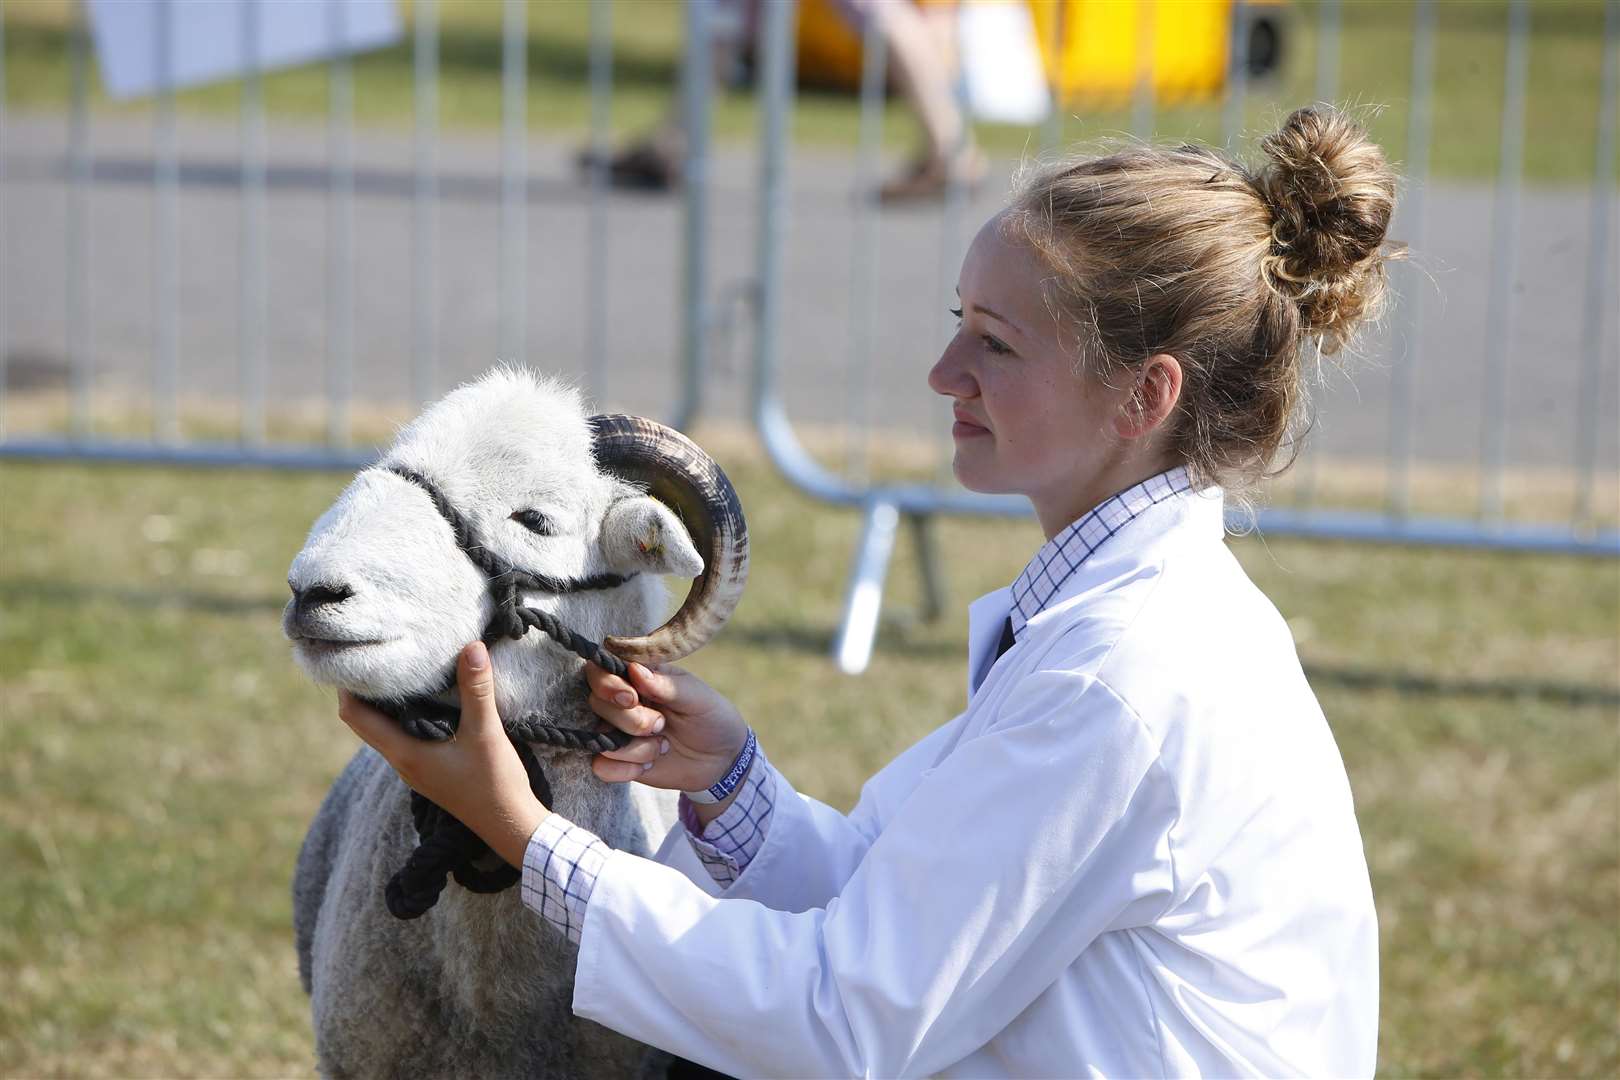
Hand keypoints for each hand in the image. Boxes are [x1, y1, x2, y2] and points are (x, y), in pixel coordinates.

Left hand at [337, 641, 547, 867]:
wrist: (508, 825)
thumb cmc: (494, 783)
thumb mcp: (486, 733)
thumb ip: (476, 690)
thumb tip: (470, 647)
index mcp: (403, 752)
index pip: (354, 715)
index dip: (350, 684)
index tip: (360, 655)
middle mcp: (401, 761)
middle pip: (362, 720)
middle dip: (364, 689)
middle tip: (378, 655)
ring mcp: (413, 767)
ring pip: (382, 729)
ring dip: (383, 703)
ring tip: (399, 670)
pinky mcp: (428, 769)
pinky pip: (402, 736)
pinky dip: (403, 715)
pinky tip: (425, 698)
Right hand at [584, 661, 747, 795]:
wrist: (722, 760)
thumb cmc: (711, 717)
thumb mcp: (697, 698)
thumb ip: (666, 685)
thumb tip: (634, 669)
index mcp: (639, 677)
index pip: (601, 670)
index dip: (608, 683)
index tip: (632, 698)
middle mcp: (621, 702)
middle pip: (597, 703)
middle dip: (631, 720)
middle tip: (660, 725)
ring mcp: (617, 731)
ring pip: (599, 738)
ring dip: (635, 748)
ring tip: (662, 746)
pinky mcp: (618, 761)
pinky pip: (601, 767)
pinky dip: (625, 770)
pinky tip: (649, 765)